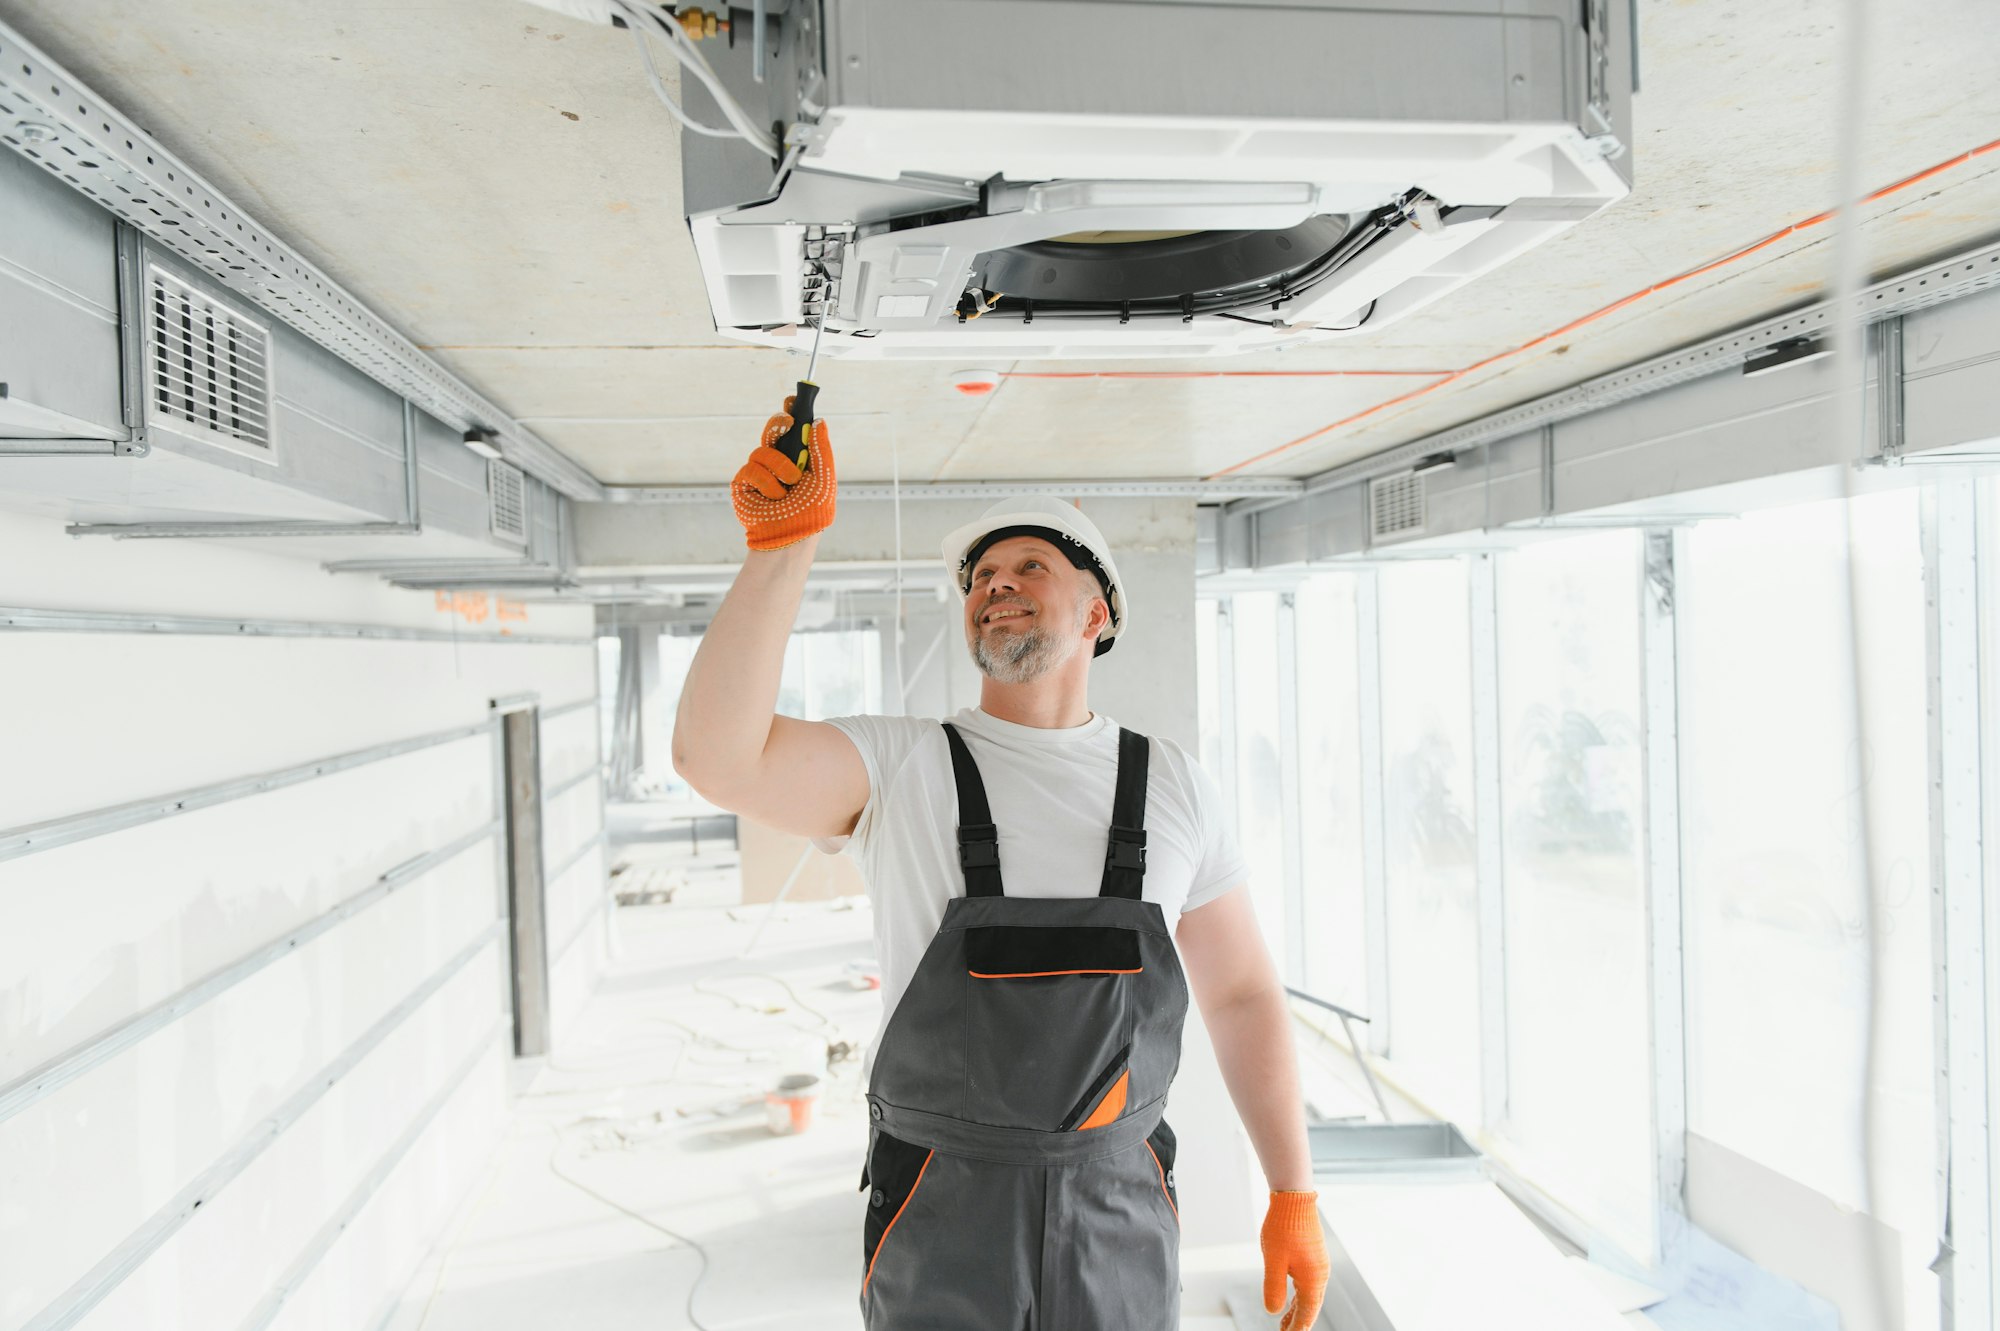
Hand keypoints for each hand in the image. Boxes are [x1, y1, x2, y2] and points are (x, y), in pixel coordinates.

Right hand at [731, 394, 836, 550]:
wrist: (792, 537)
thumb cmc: (812, 513)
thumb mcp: (824, 479)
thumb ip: (821, 450)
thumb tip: (820, 421)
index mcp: (798, 459)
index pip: (792, 430)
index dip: (791, 412)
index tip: (792, 400)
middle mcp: (777, 462)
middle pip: (773, 430)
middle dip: (779, 423)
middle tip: (788, 423)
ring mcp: (759, 472)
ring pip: (763, 449)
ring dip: (780, 467)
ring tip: (789, 486)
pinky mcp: (743, 484)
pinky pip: (752, 468)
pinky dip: (767, 482)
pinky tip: (774, 497)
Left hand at [1260, 1190, 1327, 1329]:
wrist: (1294, 1197)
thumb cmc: (1283, 1227)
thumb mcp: (1273, 1260)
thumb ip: (1274, 1288)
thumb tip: (1273, 1312)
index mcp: (1313, 1279)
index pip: (1306, 1313)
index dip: (1297, 1328)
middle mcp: (1320, 1274)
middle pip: (1310, 1307)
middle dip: (1297, 1322)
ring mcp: (1319, 1265)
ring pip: (1309, 1295)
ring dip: (1297, 1310)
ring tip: (1284, 1323)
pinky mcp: (1314, 1257)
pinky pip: (1308, 1284)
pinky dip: (1298, 1296)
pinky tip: (1289, 1299)